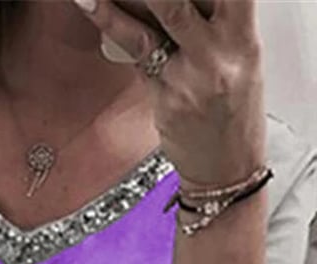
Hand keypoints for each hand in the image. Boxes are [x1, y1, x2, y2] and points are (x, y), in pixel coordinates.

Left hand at [75, 0, 266, 187]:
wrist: (226, 169)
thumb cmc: (232, 115)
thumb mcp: (239, 62)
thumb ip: (212, 28)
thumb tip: (168, 4)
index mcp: (245, 38)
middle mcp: (222, 52)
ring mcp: (193, 75)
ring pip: (155, 22)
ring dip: (118, 3)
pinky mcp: (168, 97)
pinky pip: (138, 56)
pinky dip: (114, 29)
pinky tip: (95, 9)